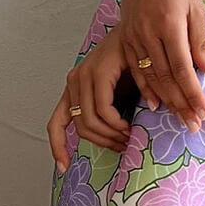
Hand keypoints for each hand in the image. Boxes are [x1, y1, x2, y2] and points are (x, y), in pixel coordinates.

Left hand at [46, 39, 131, 174]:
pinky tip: (129, 125)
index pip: (57, 124)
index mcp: (76, 89)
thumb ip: (114, 115)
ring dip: (111, 135)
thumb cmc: (137, 67)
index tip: (64, 168)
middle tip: (124, 146)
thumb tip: (116, 144)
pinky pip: (102, 109)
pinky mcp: (98, 71)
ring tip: (129, 136)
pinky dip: (116, 123)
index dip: (58, 147)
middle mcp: (74, 81)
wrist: (148, 37)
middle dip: (103, 143)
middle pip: (81, 128)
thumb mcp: (123, 97)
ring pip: (90, 122)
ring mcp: (84, 75)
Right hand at [113, 0, 204, 129]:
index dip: (192, 92)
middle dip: (181, 104)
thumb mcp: (196, 10)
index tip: (203, 111)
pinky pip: (136, 70)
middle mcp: (148, 33)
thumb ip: (200, 42)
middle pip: (165, 77)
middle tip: (193, 124)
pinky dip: (146, 89)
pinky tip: (156, 104)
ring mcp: (134, 38)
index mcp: (169, 24)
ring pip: (150, 77)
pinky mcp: (125, 40)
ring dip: (166, 101)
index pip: (182, 67)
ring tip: (179, 119)